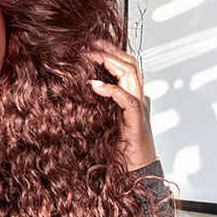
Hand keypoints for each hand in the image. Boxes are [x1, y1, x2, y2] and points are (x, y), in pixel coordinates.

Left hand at [89, 40, 156, 171]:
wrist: (136, 173)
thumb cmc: (120, 151)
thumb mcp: (103, 122)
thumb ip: (98, 107)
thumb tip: (78, 94)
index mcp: (131, 97)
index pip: (124, 65)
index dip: (109, 52)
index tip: (88, 44)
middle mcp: (138, 99)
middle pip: (129, 64)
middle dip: (109, 50)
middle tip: (88, 43)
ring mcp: (139, 109)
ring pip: (130, 75)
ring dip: (108, 63)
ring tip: (88, 57)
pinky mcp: (136, 121)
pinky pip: (127, 99)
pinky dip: (110, 90)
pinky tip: (94, 85)